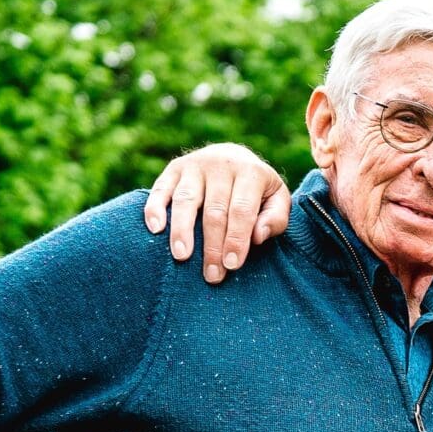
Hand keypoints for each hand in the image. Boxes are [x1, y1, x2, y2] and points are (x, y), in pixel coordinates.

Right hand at [144, 144, 290, 283]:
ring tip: (182, 256)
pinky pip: (161, 188)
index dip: (236, 239)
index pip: (242, 211)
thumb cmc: (258, 189)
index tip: (232, 265)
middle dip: (212, 245)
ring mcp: (194, 164)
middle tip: (212, 274)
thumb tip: (258, 237)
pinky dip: (155, 208)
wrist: (234, 156)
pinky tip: (156, 229)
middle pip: (214, 211)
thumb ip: (275, 218)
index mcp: (250, 172)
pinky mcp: (174, 167)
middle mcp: (221, 165)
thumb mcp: (277, 198)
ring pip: (186, 200)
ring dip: (182, 230)